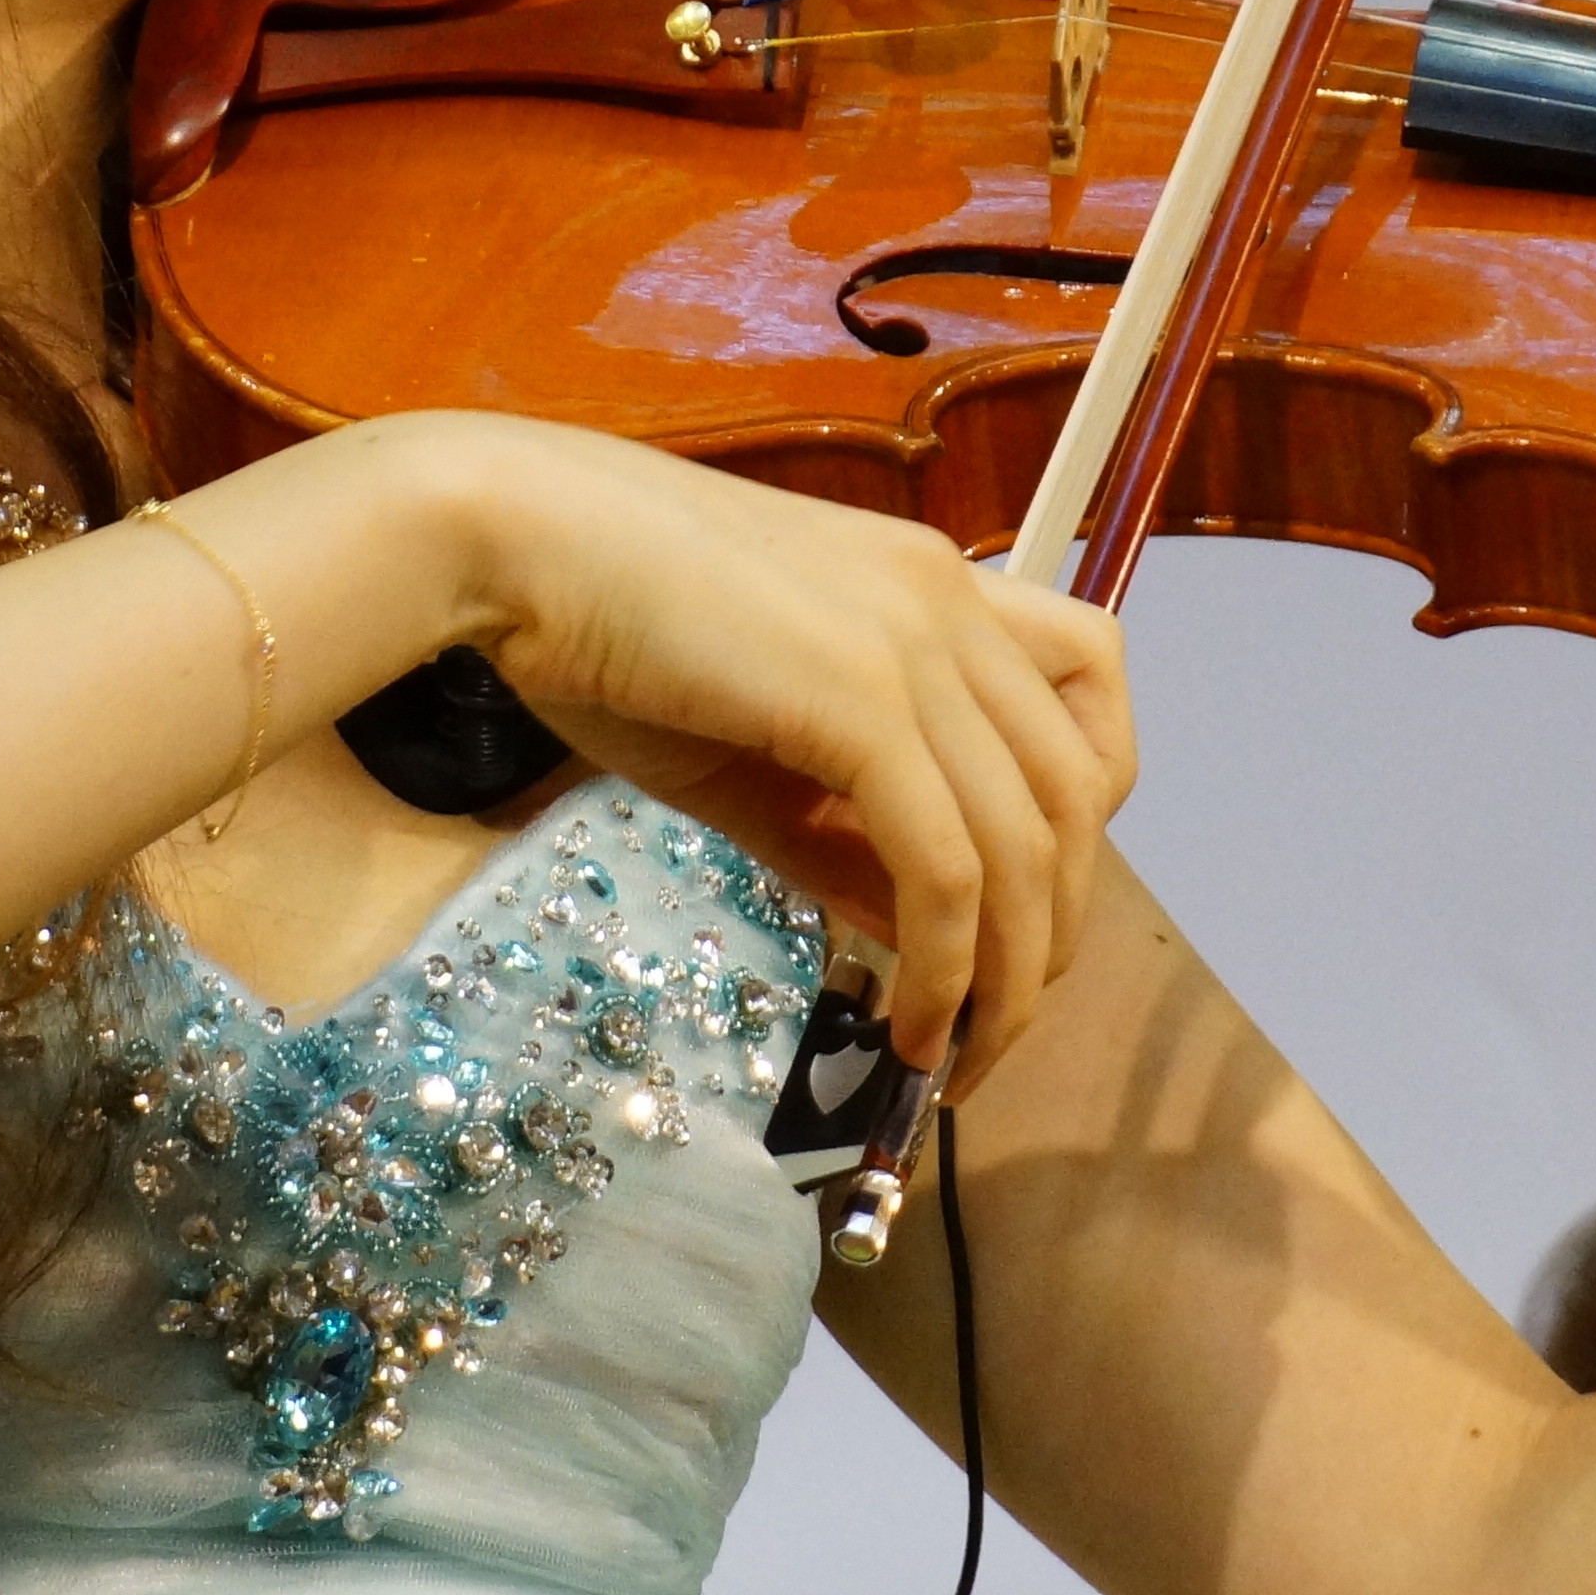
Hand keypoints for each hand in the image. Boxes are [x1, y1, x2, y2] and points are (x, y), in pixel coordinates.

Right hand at [406, 415, 1132, 1076]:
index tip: (1021, 902)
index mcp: (931, 584)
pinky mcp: (860, 700)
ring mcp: (913, 644)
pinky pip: (946, 866)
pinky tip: (909, 1025)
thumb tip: (920, 936)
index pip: (1091, 687)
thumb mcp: (746, 746)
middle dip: (1055, 932)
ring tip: (955, 1055)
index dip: (1085, 813)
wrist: (504, 539)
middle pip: (1081, 790)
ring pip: (1029, 843)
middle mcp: (949, 599)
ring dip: (1009, 978)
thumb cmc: (596, 628)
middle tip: (996, 1026)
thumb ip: (841, 834)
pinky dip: (945, 967)